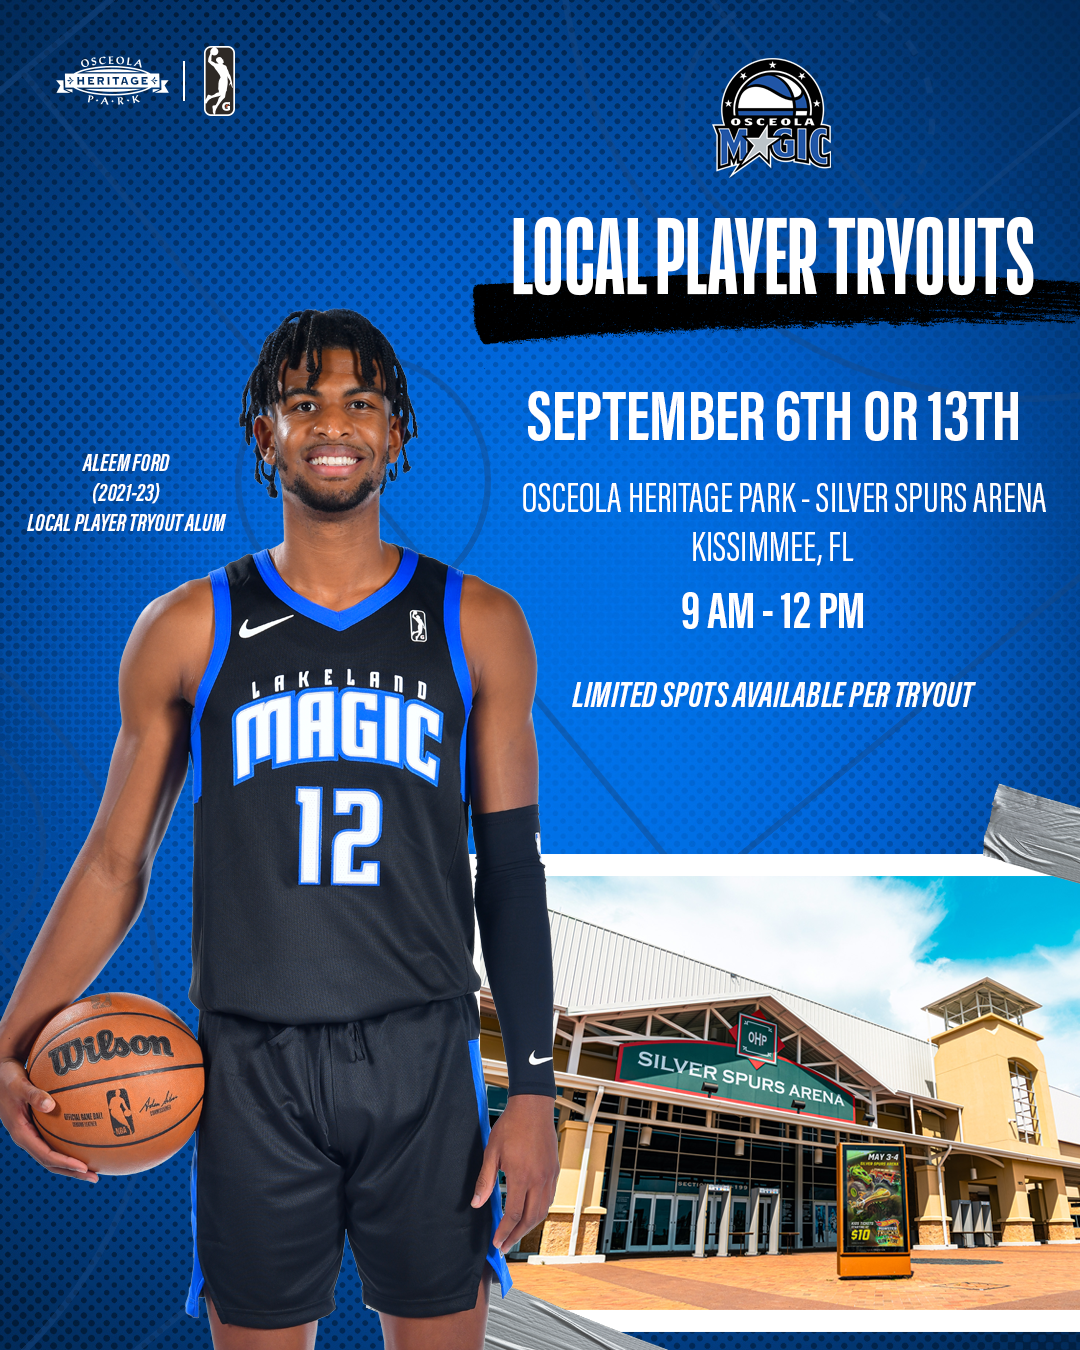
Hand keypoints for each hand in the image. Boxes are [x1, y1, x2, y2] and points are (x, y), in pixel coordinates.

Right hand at [0, 1057, 97, 1181]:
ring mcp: (30, 1134)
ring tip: (93, 1169)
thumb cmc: (8, 1078)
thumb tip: (50, 1104)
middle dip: (71, 1171)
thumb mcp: (19, 1085)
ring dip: (70, 1165)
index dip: (64, 1162)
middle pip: (50, 1162)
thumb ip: (33, 1094)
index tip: (83, 1167)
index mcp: (21, 1133)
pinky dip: (67, 1149)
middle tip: (95, 1177)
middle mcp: (26, 1138)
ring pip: (51, 1156)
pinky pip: (53, 1143)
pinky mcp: (35, 1128)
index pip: (45, 1155)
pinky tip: (84, 1145)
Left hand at [471, 1093, 558, 1251]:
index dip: (504, 1232)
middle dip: (516, 1235)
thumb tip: (476, 1203)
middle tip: (504, 1246)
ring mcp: (549, 1176)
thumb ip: (485, 1181)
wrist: (533, 1107)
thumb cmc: (511, 1126)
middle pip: (530, 1218)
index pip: (513, 1214)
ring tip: (516, 1233)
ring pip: (542, 1211)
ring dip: (529, 1226)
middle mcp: (539, 1180)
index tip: (496, 1243)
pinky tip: (530, 1213)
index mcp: (521, 1176)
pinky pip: (549, 1199)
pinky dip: (540, 1211)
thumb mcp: (491, 1152)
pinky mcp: (554, 1170)